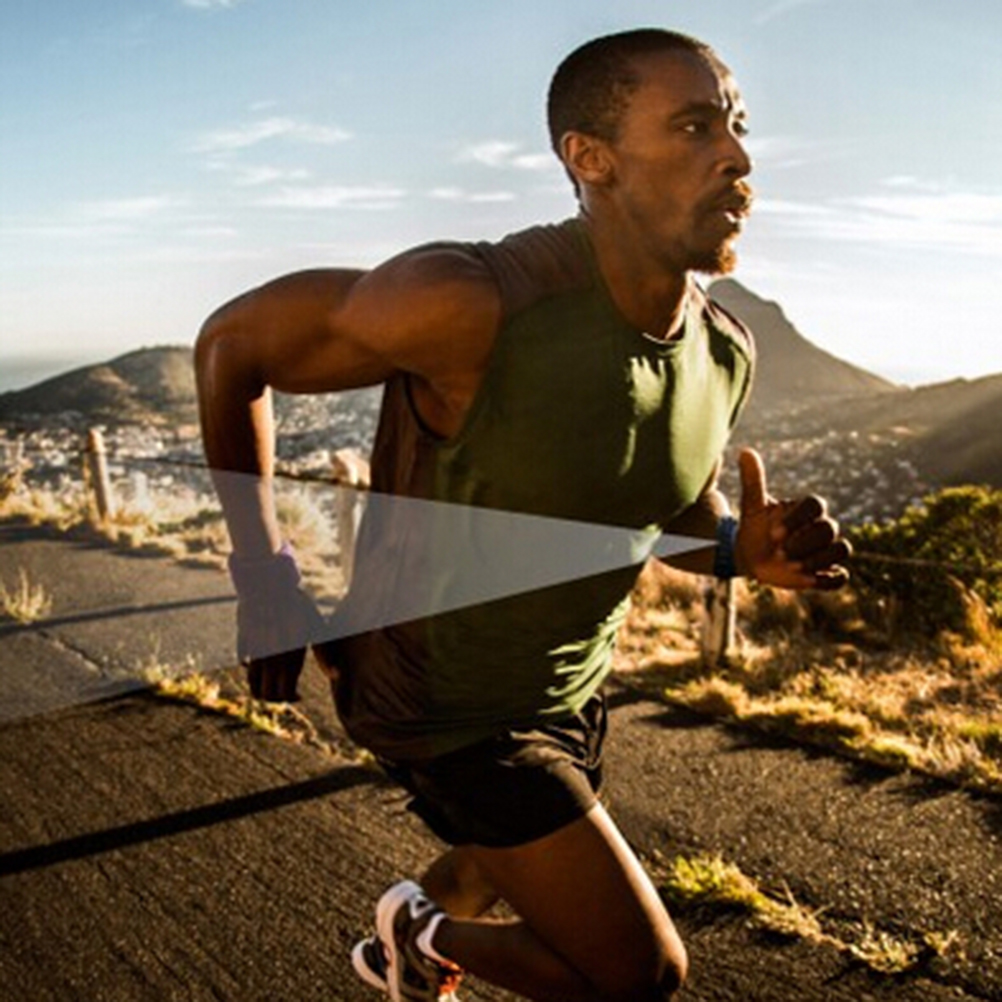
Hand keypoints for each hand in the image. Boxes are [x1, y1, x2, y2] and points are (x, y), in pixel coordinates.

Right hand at [236, 586, 326, 700]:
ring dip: (261, 689)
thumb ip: (324, 654)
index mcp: (287, 659)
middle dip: (276, 698)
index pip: (283, 695)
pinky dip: (251, 670)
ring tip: (272, 683)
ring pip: (251, 684)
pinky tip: (262, 664)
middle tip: (287, 690)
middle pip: (266, 695)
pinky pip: (244, 664)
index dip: (291, 698)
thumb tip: (336, 676)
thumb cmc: (297, 605)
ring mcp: (254, 652)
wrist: (268, 585)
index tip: (299, 694)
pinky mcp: (243, 641)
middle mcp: (268, 660)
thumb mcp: (315, 627)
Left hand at [735, 448, 850, 590]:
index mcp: (805, 510)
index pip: (816, 505)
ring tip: (792, 567)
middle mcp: (819, 528)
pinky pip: (841, 577)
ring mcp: (823, 551)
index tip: (773, 533)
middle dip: (805, 542)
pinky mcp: (823, 574)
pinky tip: (811, 579)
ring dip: (818, 560)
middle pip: (829, 529)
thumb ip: (753, 480)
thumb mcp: (752, 506)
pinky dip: (832, 579)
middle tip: (779, 552)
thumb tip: (745, 451)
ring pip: (840, 550)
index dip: (797, 519)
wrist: (750, 556)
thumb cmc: (754, 528)